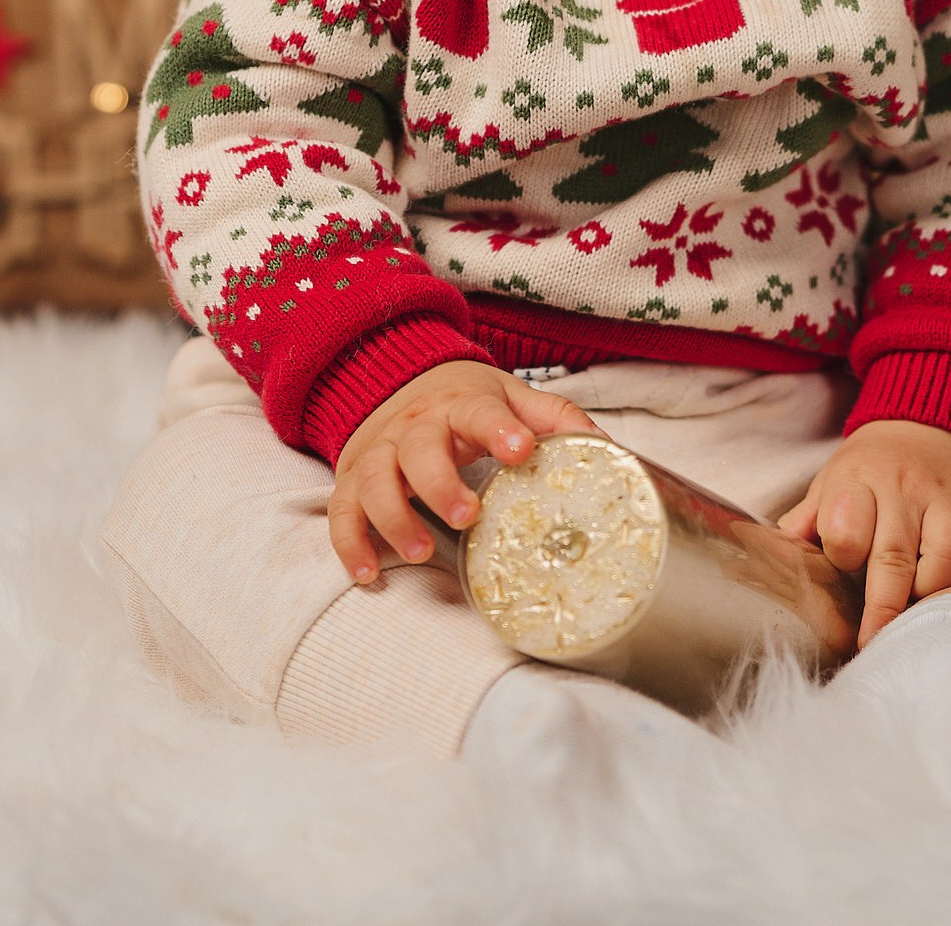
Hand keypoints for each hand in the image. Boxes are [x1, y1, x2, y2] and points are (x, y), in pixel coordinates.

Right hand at [328, 360, 596, 586]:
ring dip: (394, 516)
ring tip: (419, 552)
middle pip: (418, 447)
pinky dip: (349, 541)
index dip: (499, 429)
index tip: (521, 450)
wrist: (396, 378)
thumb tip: (608, 447)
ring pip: (373, 477)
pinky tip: (367, 572)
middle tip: (466, 518)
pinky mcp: (351, 478)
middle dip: (439, 483)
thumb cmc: (465, 402)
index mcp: (461, 404)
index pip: (480, 411)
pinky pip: (342, 508)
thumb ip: (555, 418)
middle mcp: (417, 425)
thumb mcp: (511, 397)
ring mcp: (379, 450)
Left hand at [778, 418, 950, 648]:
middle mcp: (904, 488)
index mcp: (857, 484)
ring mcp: (948, 495)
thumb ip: (804, 525)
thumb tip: (768, 564)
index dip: (843, 563)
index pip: (846, 529)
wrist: (923, 417)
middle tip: (877, 646)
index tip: (839, 605)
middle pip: (895, 552)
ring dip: (936, 585)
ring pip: (949, 547)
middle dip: (884, 604)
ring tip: (926, 613)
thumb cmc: (867, 471)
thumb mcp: (829, 485)